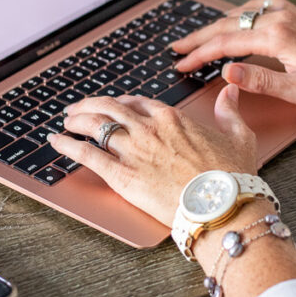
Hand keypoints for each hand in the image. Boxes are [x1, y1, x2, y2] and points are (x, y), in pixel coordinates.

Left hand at [47, 85, 256, 225]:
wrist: (221, 206)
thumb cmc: (232, 176)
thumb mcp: (239, 136)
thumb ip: (230, 111)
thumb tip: (232, 90)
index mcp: (173, 118)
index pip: (137, 102)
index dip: (121, 102)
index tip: (113, 104)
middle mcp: (148, 128)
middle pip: (109, 107)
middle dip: (89, 105)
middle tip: (77, 108)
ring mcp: (133, 150)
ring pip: (94, 125)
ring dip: (75, 120)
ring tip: (66, 121)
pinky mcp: (121, 174)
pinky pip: (87, 154)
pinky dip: (67, 146)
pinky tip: (56, 142)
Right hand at [172, 0, 295, 107]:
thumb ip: (260, 81)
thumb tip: (227, 72)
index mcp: (276, 36)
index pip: (225, 43)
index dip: (199, 55)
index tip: (180, 65)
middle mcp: (278, 17)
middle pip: (226, 24)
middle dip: (198, 37)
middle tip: (175, 49)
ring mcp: (287, 12)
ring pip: (238, 13)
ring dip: (214, 26)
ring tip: (195, 38)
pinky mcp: (295, 13)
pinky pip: (255, 9)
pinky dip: (235, 16)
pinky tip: (231, 21)